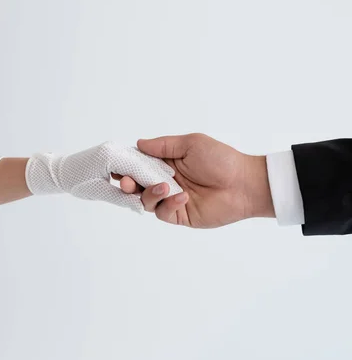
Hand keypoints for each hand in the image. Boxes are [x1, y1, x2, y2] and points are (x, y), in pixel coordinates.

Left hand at [25, 141, 181, 212]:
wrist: (59, 170)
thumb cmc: (75, 182)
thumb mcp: (99, 192)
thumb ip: (122, 198)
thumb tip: (142, 206)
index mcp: (110, 157)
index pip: (140, 169)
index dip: (156, 180)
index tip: (172, 189)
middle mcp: (114, 149)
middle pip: (143, 162)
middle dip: (159, 174)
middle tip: (178, 185)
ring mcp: (115, 148)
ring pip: (140, 160)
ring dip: (154, 170)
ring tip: (170, 181)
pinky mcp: (114, 150)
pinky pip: (134, 159)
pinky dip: (144, 167)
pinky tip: (154, 175)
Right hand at [118, 134, 274, 226]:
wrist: (244, 184)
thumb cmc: (221, 159)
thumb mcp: (191, 144)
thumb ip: (164, 146)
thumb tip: (138, 144)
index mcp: (166, 162)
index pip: (138, 164)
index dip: (126, 165)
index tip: (116, 166)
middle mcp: (165, 180)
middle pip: (136, 185)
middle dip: (128, 183)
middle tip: (128, 182)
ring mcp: (171, 199)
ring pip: (145, 201)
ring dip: (150, 193)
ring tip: (164, 187)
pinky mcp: (180, 215)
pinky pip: (163, 212)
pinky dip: (169, 204)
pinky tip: (183, 197)